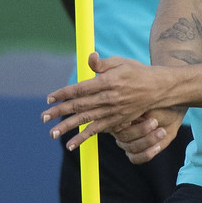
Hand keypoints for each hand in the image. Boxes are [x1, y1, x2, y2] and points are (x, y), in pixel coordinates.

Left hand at [43, 53, 170, 149]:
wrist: (158, 89)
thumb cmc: (136, 72)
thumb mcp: (121, 62)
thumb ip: (102, 64)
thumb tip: (89, 57)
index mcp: (109, 82)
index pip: (81, 89)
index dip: (64, 94)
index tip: (49, 98)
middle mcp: (109, 99)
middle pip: (80, 106)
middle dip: (60, 111)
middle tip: (43, 116)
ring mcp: (113, 112)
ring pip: (86, 120)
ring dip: (68, 127)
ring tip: (52, 134)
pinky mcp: (116, 121)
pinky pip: (97, 131)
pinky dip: (83, 138)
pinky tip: (71, 144)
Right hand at [112, 108, 182, 164]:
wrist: (171, 116)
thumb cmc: (159, 108)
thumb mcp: (152, 106)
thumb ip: (140, 113)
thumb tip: (132, 119)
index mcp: (120, 118)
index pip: (116, 124)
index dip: (126, 124)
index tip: (139, 118)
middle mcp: (120, 131)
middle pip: (124, 136)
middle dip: (141, 130)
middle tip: (155, 122)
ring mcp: (126, 143)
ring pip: (131, 148)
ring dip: (148, 141)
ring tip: (162, 132)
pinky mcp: (135, 153)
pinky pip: (135, 159)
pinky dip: (146, 154)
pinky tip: (157, 146)